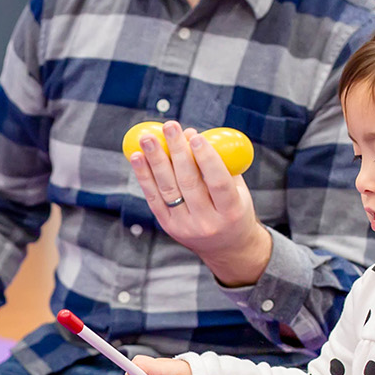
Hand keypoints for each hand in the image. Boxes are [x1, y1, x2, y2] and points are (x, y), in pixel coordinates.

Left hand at [127, 121, 272, 286]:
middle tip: (169, 126)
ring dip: (155, 161)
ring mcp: (185, 227)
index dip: (206, 159)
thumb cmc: (234, 208)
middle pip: (189, 183)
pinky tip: (137, 157)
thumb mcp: (238, 189)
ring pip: (167, 190)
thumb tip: (191, 133)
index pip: (218, 183)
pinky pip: (154, 198)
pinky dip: (144, 176)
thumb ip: (220, 163)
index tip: (195, 136)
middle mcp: (207, 222)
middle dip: (177, 152)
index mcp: (232, 211)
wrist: (226, 247)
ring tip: (147, 138)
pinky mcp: (168, 226)